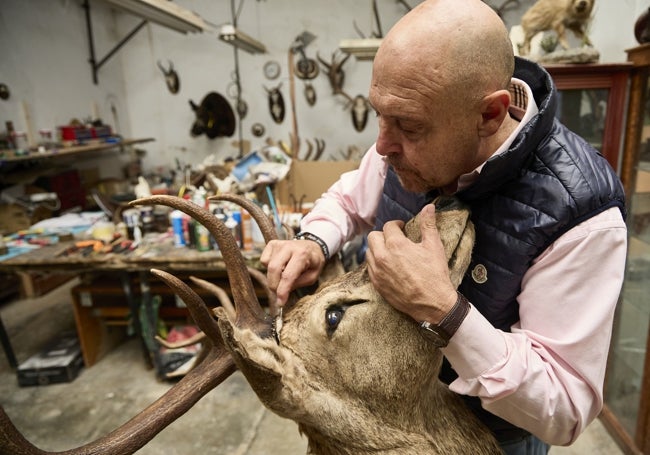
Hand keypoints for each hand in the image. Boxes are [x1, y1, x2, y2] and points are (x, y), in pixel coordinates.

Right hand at [260, 239, 326, 305]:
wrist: (313, 246)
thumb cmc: (313, 263)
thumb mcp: (312, 276)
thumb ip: (298, 284)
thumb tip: (282, 292)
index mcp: (302, 254)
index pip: (288, 275)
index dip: (282, 291)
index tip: (280, 302)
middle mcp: (289, 247)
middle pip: (273, 269)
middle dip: (274, 286)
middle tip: (279, 293)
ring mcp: (279, 244)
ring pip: (267, 265)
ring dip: (273, 276)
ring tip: (284, 275)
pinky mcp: (272, 244)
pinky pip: (264, 260)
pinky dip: (269, 267)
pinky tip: (280, 266)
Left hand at [366, 204, 457, 322]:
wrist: (432, 304)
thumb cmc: (434, 275)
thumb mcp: (434, 246)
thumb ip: (428, 224)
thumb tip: (428, 207)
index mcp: (395, 244)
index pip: (389, 226)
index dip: (397, 225)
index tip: (403, 229)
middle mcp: (382, 256)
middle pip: (373, 237)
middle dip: (384, 235)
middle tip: (395, 240)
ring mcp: (377, 271)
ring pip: (369, 252)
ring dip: (378, 249)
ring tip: (391, 253)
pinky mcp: (376, 284)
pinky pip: (369, 268)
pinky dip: (376, 264)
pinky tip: (389, 266)